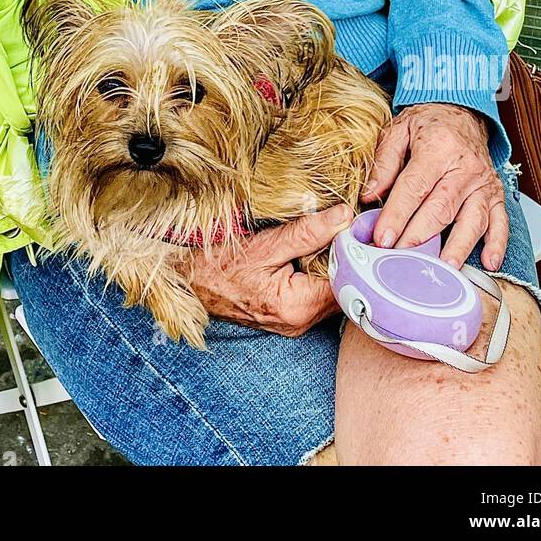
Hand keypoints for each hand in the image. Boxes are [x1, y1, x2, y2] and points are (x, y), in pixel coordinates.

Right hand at [180, 205, 353, 335]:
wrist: (187, 280)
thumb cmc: (218, 264)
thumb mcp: (264, 243)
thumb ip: (307, 232)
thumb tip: (343, 217)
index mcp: (296, 307)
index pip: (345, 281)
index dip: (352, 253)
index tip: (352, 227)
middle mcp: (299, 323)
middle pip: (341, 289)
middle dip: (343, 258)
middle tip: (340, 227)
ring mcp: (293, 322)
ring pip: (329, 292)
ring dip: (330, 265)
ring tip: (325, 237)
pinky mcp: (288, 316)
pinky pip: (315, 294)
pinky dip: (317, 273)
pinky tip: (310, 253)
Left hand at [362, 103, 507, 271]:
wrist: (461, 111)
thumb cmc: (427, 123)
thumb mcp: (398, 130)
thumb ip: (384, 163)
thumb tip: (368, 195)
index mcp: (438, 148)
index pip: (414, 187)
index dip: (397, 215)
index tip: (382, 237)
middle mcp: (465, 167)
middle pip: (441, 208)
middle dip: (419, 236)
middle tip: (400, 259)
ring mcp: (483, 183)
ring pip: (472, 219)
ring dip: (458, 247)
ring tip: (444, 269)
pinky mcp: (496, 194)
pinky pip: (500, 221)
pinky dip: (497, 244)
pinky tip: (488, 263)